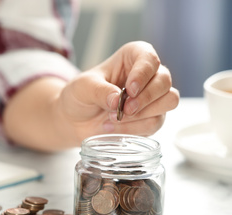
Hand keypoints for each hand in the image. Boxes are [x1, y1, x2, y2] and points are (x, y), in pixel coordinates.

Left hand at [58, 41, 178, 143]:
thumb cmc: (80, 96)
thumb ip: (100, 91)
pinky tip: (112, 128)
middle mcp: (147, 75)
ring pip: (168, 101)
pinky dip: (134, 129)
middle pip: (164, 82)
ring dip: (142, 114)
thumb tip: (118, 101)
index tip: (129, 89)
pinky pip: (155, 123)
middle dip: (145, 98)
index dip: (143, 74)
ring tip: (114, 118)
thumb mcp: (83, 88)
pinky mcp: (151, 117)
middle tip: (124, 109)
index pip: (149, 59)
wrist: (74, 120)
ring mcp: (152, 97)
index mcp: (132, 57)